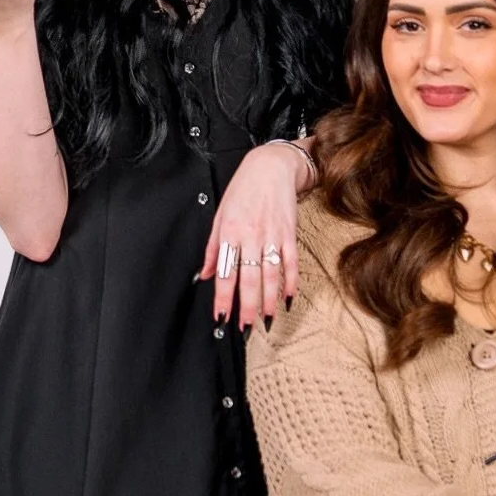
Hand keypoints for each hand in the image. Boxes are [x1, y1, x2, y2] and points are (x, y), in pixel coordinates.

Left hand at [198, 143, 306, 332]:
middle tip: (245, 328)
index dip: (223, 298)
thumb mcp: (220, 216)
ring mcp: (272, 235)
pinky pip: (291, 262)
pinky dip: (290, 282)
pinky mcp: (289, 233)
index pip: (225, 273)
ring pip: (270, 274)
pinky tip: (287, 298)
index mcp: (229, 233)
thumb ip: (213, 248)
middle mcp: (250, 236)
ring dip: (269, 300)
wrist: (270, 167)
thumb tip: (205, 275)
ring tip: (266, 320)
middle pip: (249, 279)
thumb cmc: (243, 190)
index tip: (221, 316)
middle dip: (247, 307)